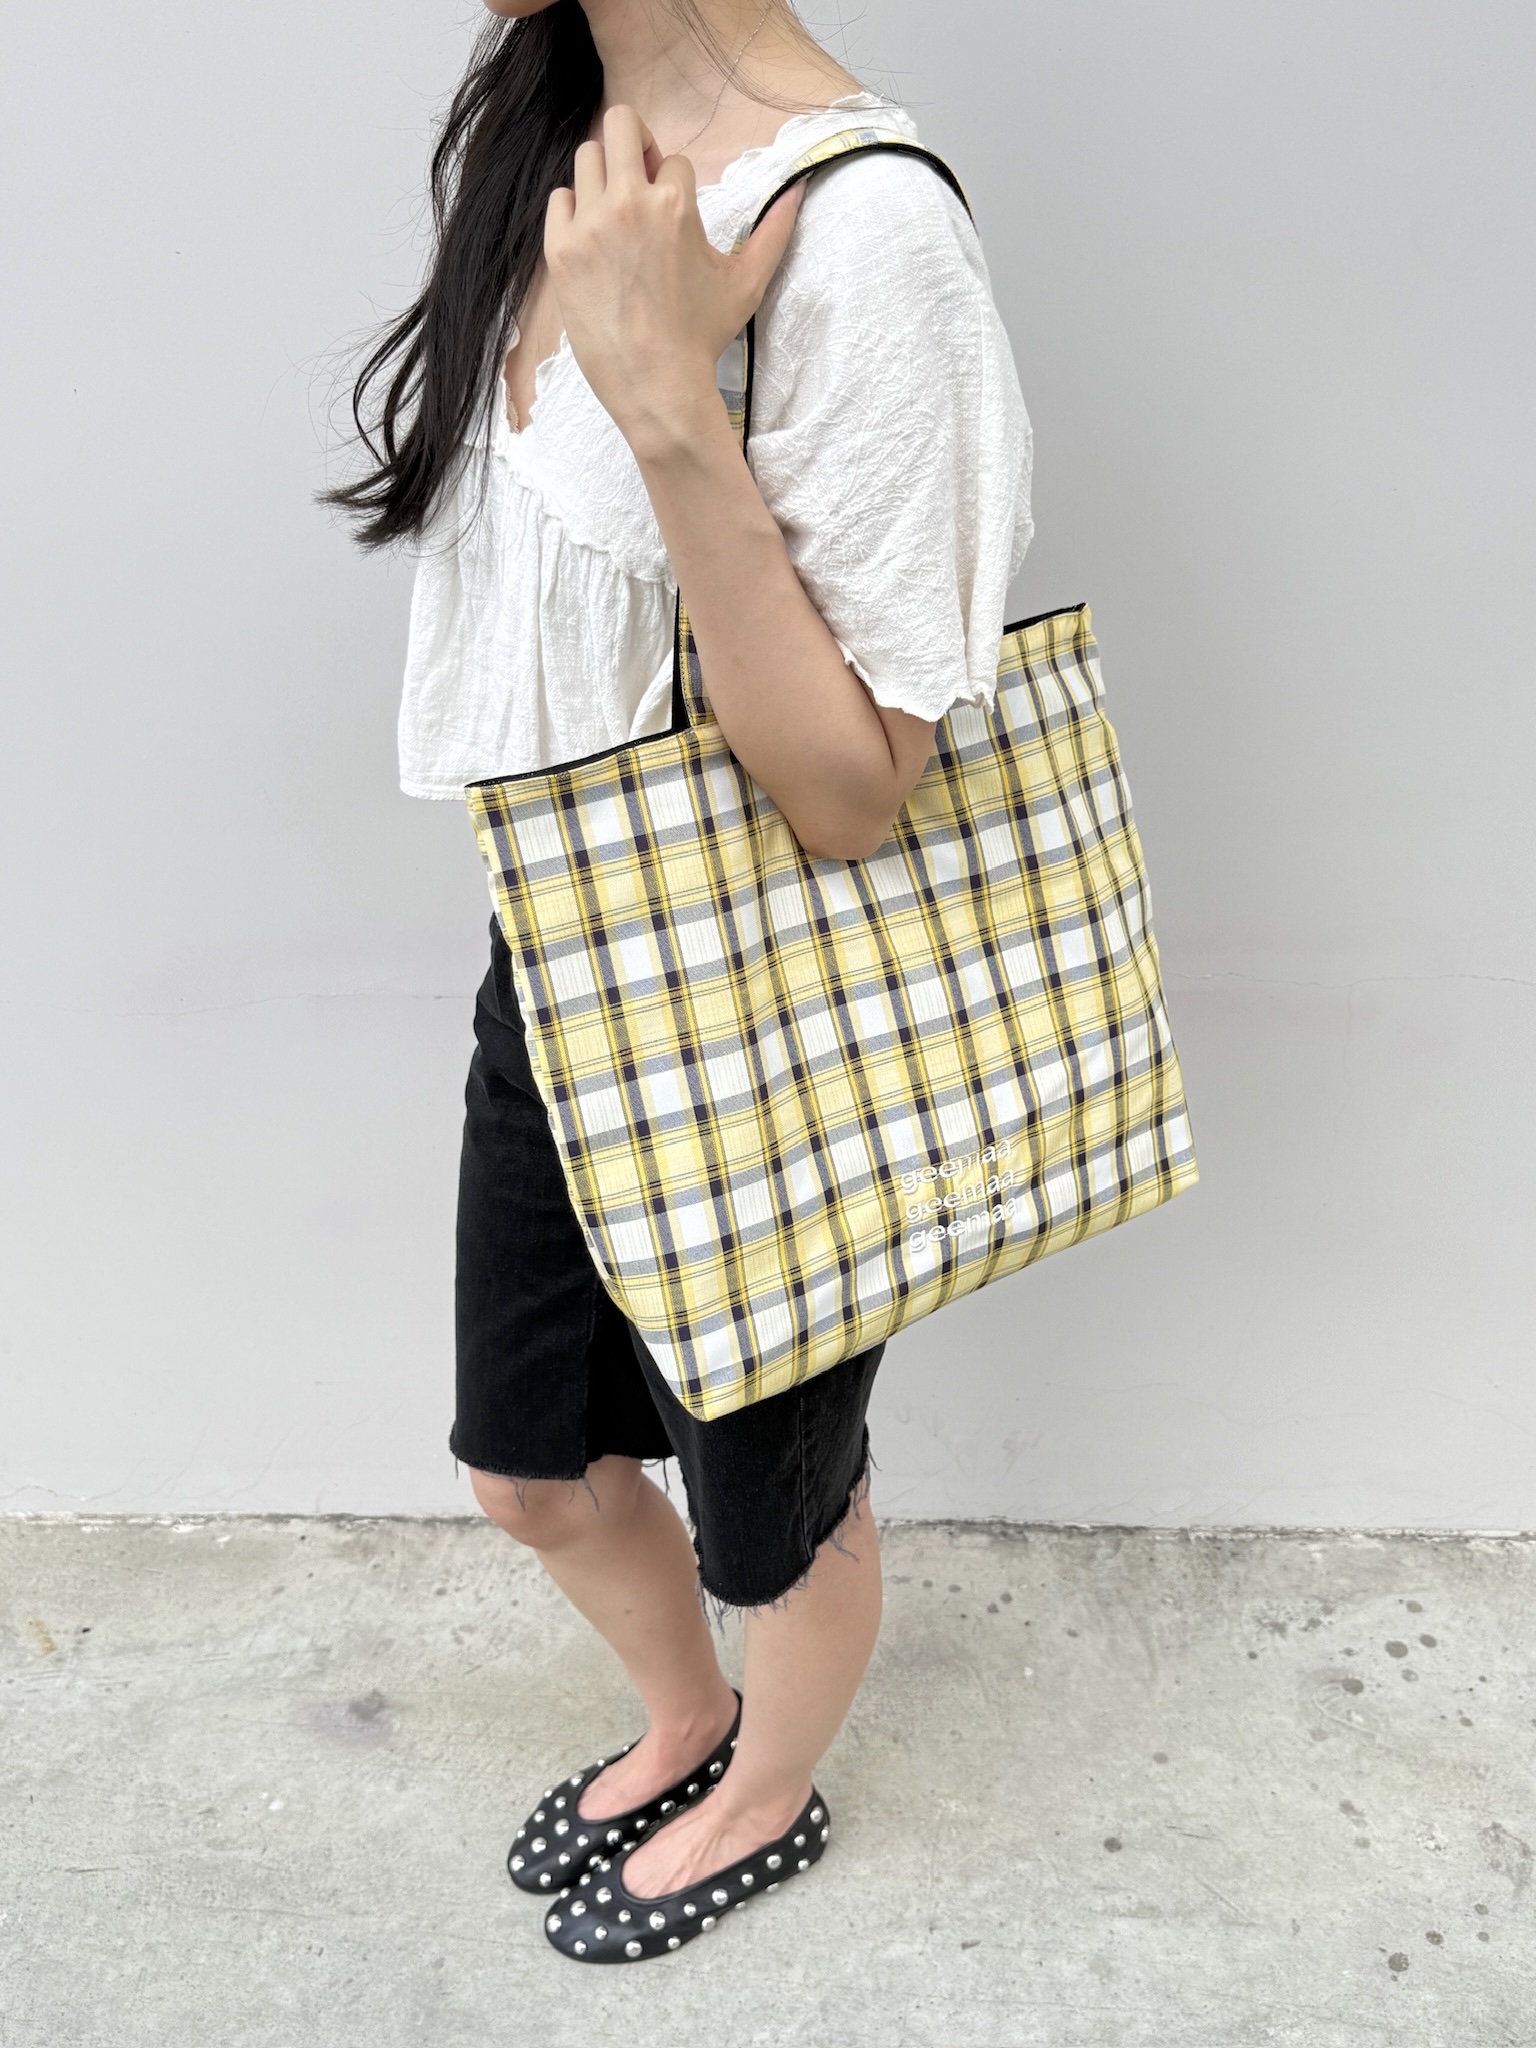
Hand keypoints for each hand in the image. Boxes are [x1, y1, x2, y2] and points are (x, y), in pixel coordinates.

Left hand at [544, 104, 802, 458]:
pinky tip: (592, 240)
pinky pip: (560, 199)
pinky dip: (574, 210)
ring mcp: (589, 226)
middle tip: (639, 181)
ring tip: (615, 216)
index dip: (676, 185)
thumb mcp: (745, 284)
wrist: (655, 385)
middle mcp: (628, 204)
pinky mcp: (561, 251)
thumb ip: (773, 233)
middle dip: (634, 145)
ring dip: (604, 175)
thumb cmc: (701, 336)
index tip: (675, 219)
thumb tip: (798, 191)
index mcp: (674, 205)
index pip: (673, 160)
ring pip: (587, 157)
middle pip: (620, 125)